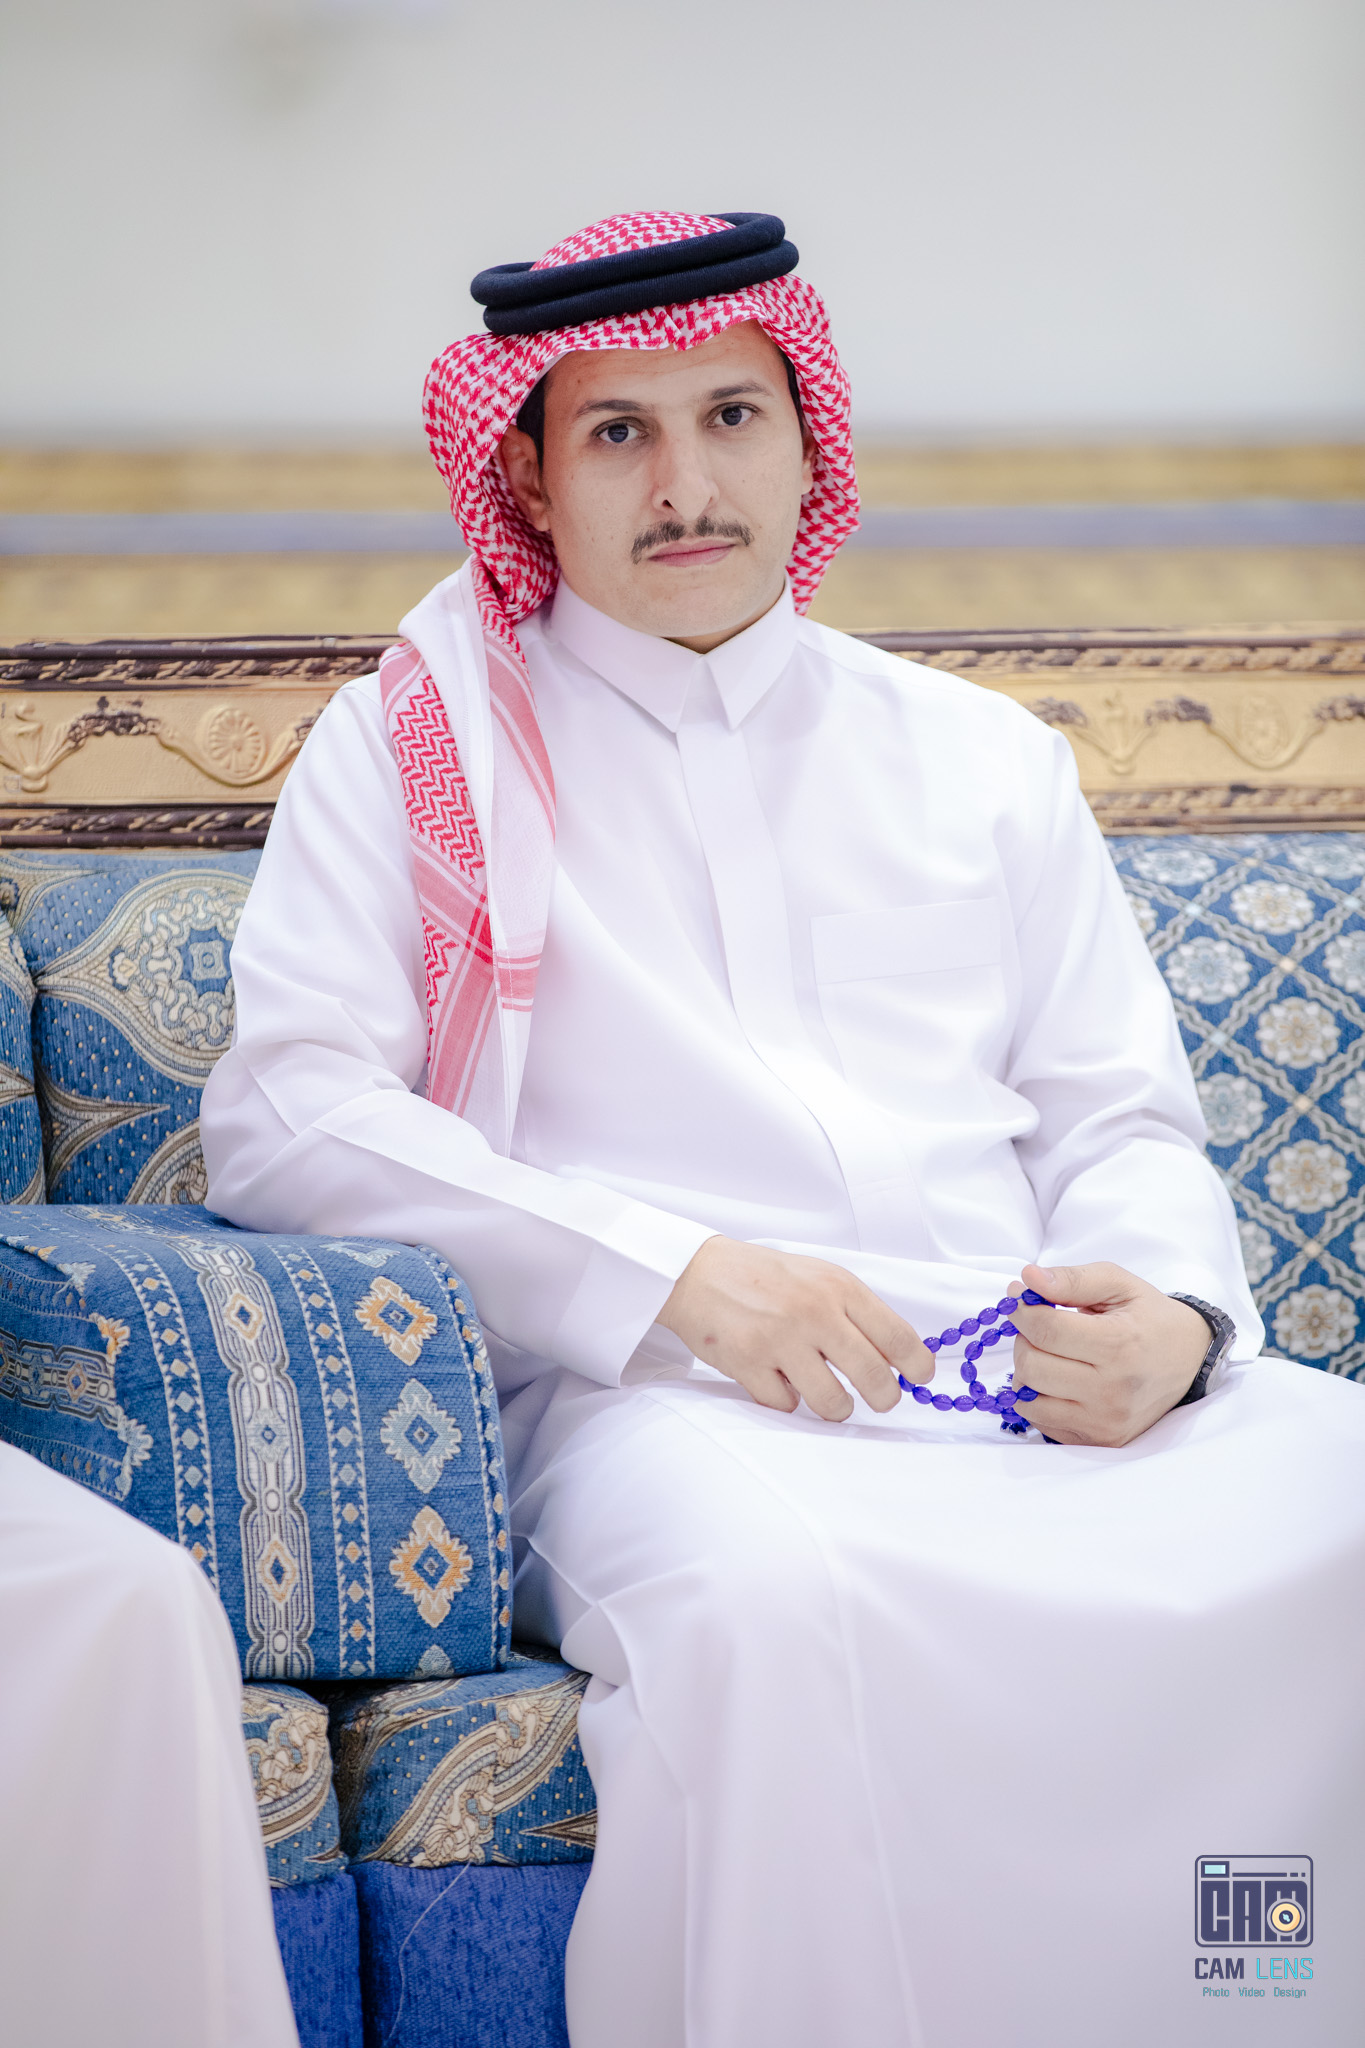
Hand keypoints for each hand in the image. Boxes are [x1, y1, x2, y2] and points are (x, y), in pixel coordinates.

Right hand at [657, 1236, 931, 1420]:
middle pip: (874, 1378)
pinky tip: (779, 1379)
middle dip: (883, 1398)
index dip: (917, 1366)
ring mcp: (780, 1340)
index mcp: (838, 1288)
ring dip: (836, 1407)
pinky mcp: (749, 1364)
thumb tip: (899, 1358)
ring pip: (833, 1402)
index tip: (918, 1377)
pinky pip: (787, 1406)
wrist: (698, 1273)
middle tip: (878, 1398)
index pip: (898, 1336)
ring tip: (829, 1396)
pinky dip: (787, 1400)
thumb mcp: (819, 1277)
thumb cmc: (765, 1277)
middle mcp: (814, 1312)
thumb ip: (856, 1312)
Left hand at [1009, 1261, 1209, 1445]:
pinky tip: (1059, 1379)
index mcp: (1119, 1345)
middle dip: (1024, 1339)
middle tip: (1040, 1326)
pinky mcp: (1099, 1440)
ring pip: (1029, 1398)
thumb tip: (1028, 1279)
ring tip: (1050, 1354)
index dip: (1022, 1309)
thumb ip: (1072, 1279)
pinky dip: (1039, 1397)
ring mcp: (1106, 1422)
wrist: (1190, 1359)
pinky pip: (1041, 1421)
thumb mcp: (1118, 1284)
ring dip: (1027, 1371)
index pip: (1046, 1330)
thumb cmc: (1149, 1317)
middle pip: (1032, 1366)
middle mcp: (1112, 1391)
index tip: (1019, 1296)